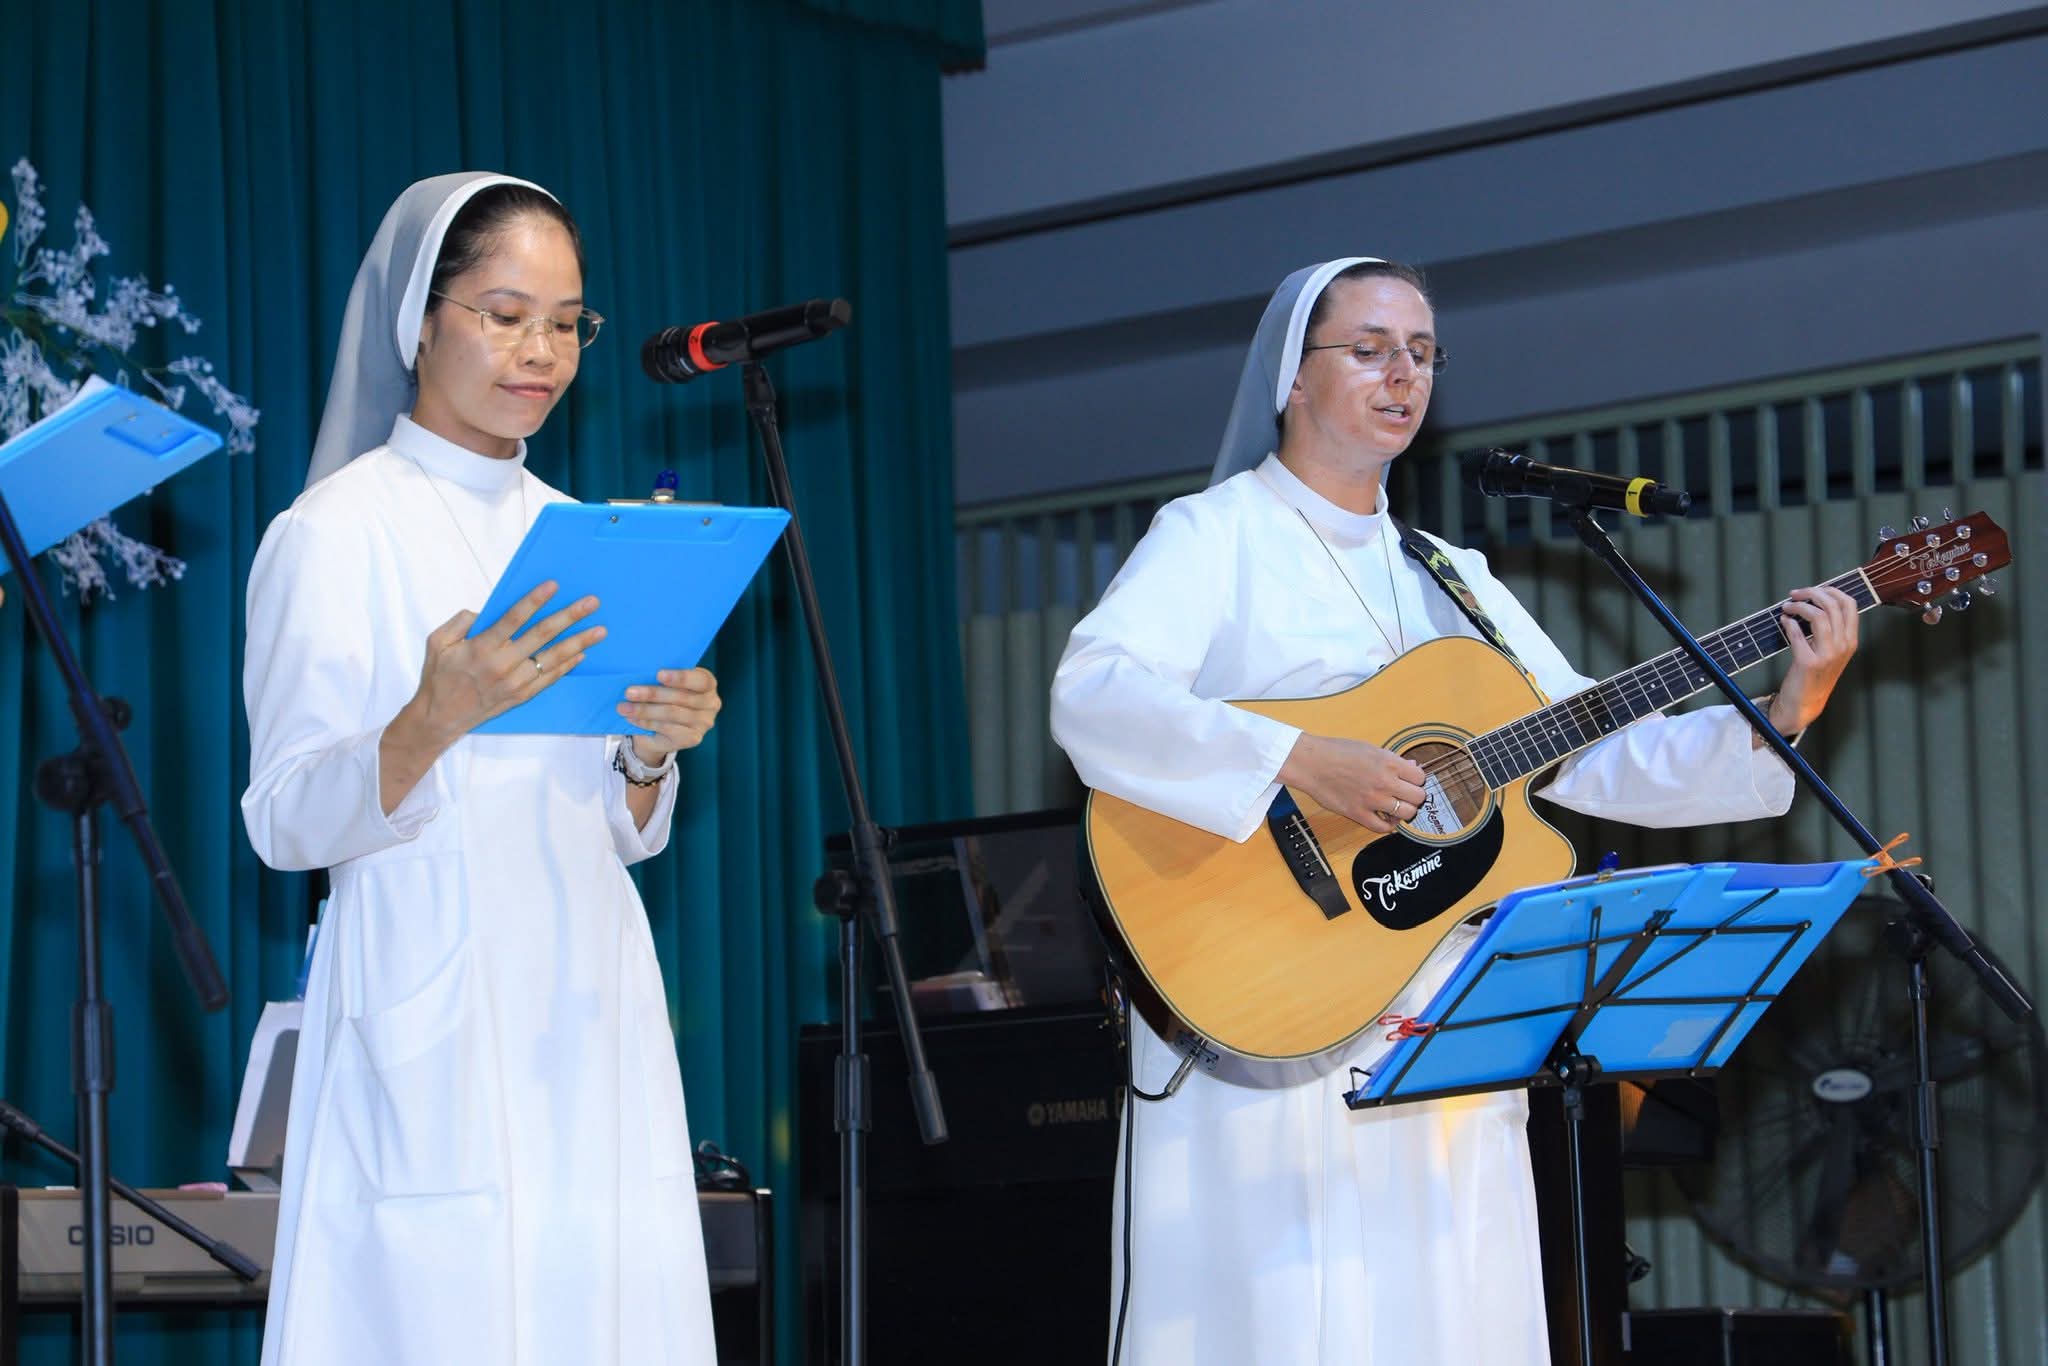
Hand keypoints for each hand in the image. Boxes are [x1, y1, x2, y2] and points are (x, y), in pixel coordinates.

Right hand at [403, 581, 605, 746]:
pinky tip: (582, 653)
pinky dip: (567, 666)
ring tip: (600, 630)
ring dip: (579, 642)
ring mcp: (515, 682)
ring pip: (553, 658)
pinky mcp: (521, 696)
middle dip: (569, 616)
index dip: (534, 600)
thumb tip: (486, 611)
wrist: (440, 718)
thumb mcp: (437, 642)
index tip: (554, 585)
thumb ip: (461, 621)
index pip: (513, 618)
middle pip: (542, 635)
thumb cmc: (438, 676)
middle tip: (592, 602)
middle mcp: (502, 664)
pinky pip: (550, 679)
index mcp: (482, 647)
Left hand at [621, 667, 721, 761]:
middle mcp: (711, 704)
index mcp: (708, 684)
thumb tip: (640, 672)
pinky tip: (632, 718)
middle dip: (652, 694)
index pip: (701, 680)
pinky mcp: (692, 739)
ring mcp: (703, 723)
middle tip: (629, 692)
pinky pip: (667, 729)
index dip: (681, 677)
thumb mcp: (667, 683)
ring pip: (671, 714)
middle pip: (681, 697)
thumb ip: (662, 678)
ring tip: (624, 707)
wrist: (664, 726)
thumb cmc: (666, 695)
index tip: (659, 674)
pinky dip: (647, 722)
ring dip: (644, 710)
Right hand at [1277, 733, 1426, 834]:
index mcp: (1388, 763)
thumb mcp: (1370, 748)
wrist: (1311, 763)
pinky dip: (1388, 826)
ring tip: (1396, 807)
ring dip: (1404, 811)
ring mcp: (1372, 800)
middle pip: (1418, 797)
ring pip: (1406, 814)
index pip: (1420, 777)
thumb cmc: (1336, 752)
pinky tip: (1385, 819)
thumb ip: (1393, 760)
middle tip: (1405, 795)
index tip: (1410, 781)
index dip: (1417, 780)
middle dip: (1414, 796)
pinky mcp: (1358, 814)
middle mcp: (1384, 782)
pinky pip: (1383, 828)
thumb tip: (1412, 768)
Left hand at [1767, 584, 1858, 734]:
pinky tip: (1783, 621)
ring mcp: (1827, 655)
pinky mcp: (1808, 663)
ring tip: (1786, 607)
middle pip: (1833, 605)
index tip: (1813, 590)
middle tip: (1794, 594)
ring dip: (1798, 606)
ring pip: (1818, 616)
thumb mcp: (1831, 650)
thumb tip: (1814, 601)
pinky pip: (1797, 634)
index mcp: (1851, 640)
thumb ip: (1829, 628)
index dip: (1830, 590)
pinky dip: (1788, 623)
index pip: (1849, 604)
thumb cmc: (1815, 673)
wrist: (1806, 702)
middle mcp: (1843, 646)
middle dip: (1811, 593)